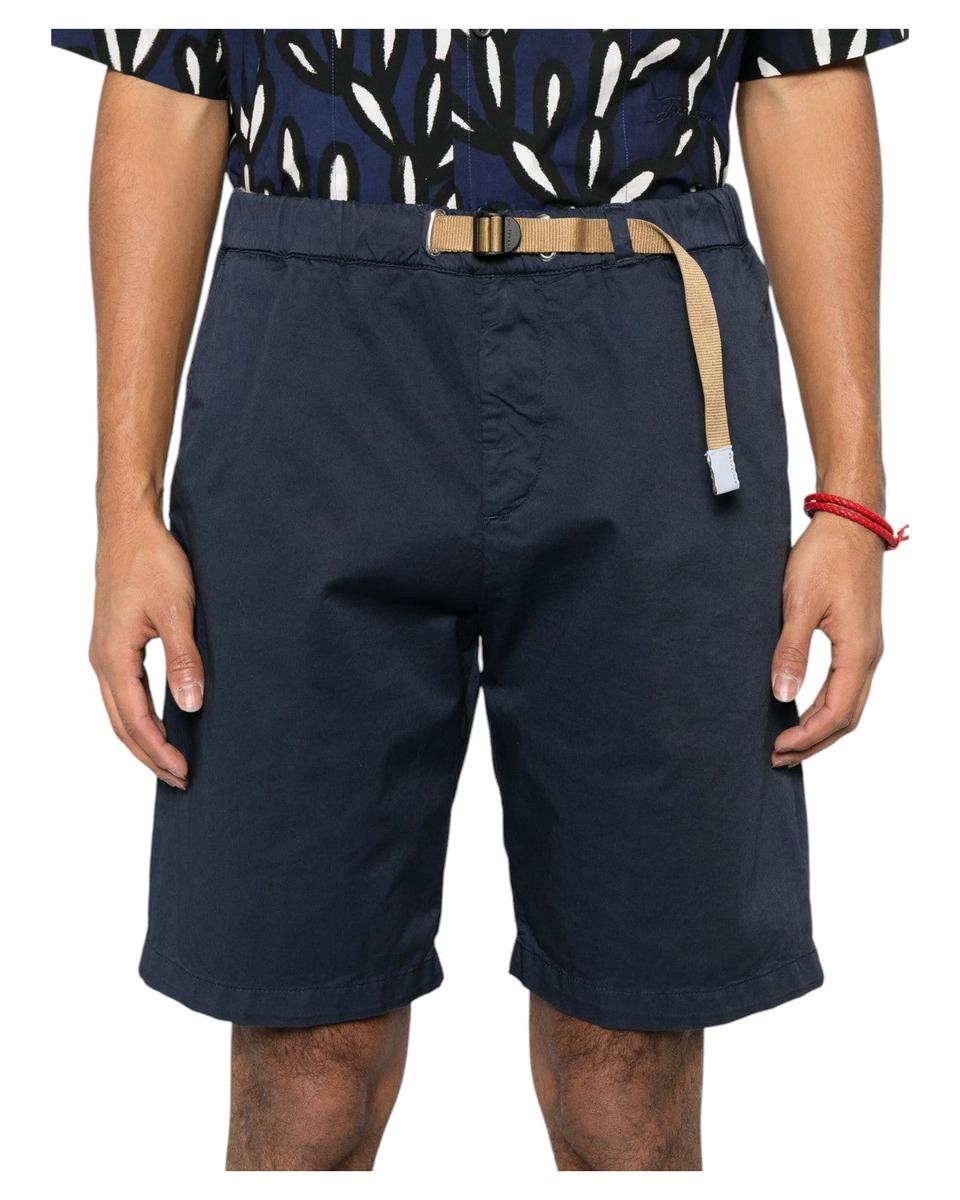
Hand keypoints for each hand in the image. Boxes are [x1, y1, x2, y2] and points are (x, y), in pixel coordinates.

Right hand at [89, 515, 203, 789]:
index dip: (160, 751)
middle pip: (122, 724)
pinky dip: (139, 715)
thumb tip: (190, 706)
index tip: (185, 772)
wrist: (129, 526)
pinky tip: (160, 719)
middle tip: (181, 779)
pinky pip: (123, 690)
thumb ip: (183, 659)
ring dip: (143, 738)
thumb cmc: (152, 561)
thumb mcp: (176, 610)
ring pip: (120, 710)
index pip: (135, 721)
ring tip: (170, 759)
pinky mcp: (113, 640)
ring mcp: (105, 651)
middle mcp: (102, 659)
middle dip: (150, 756)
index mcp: (114, 657)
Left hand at [770, 514, 883, 766]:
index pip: (835, 714)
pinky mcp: (858, 638)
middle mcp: (868, 655)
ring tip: (787, 742)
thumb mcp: (800, 604)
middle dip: (813, 742)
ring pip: (849, 704)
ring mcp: (866, 647)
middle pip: (846, 718)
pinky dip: (825, 706)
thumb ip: (791, 652)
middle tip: (777, 757)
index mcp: (858, 652)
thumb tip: (782, 697)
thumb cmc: (825, 556)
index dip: (806, 737)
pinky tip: (802, 708)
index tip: (775, 748)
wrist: (849, 522)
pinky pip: (846, 686)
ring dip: (819, 727)